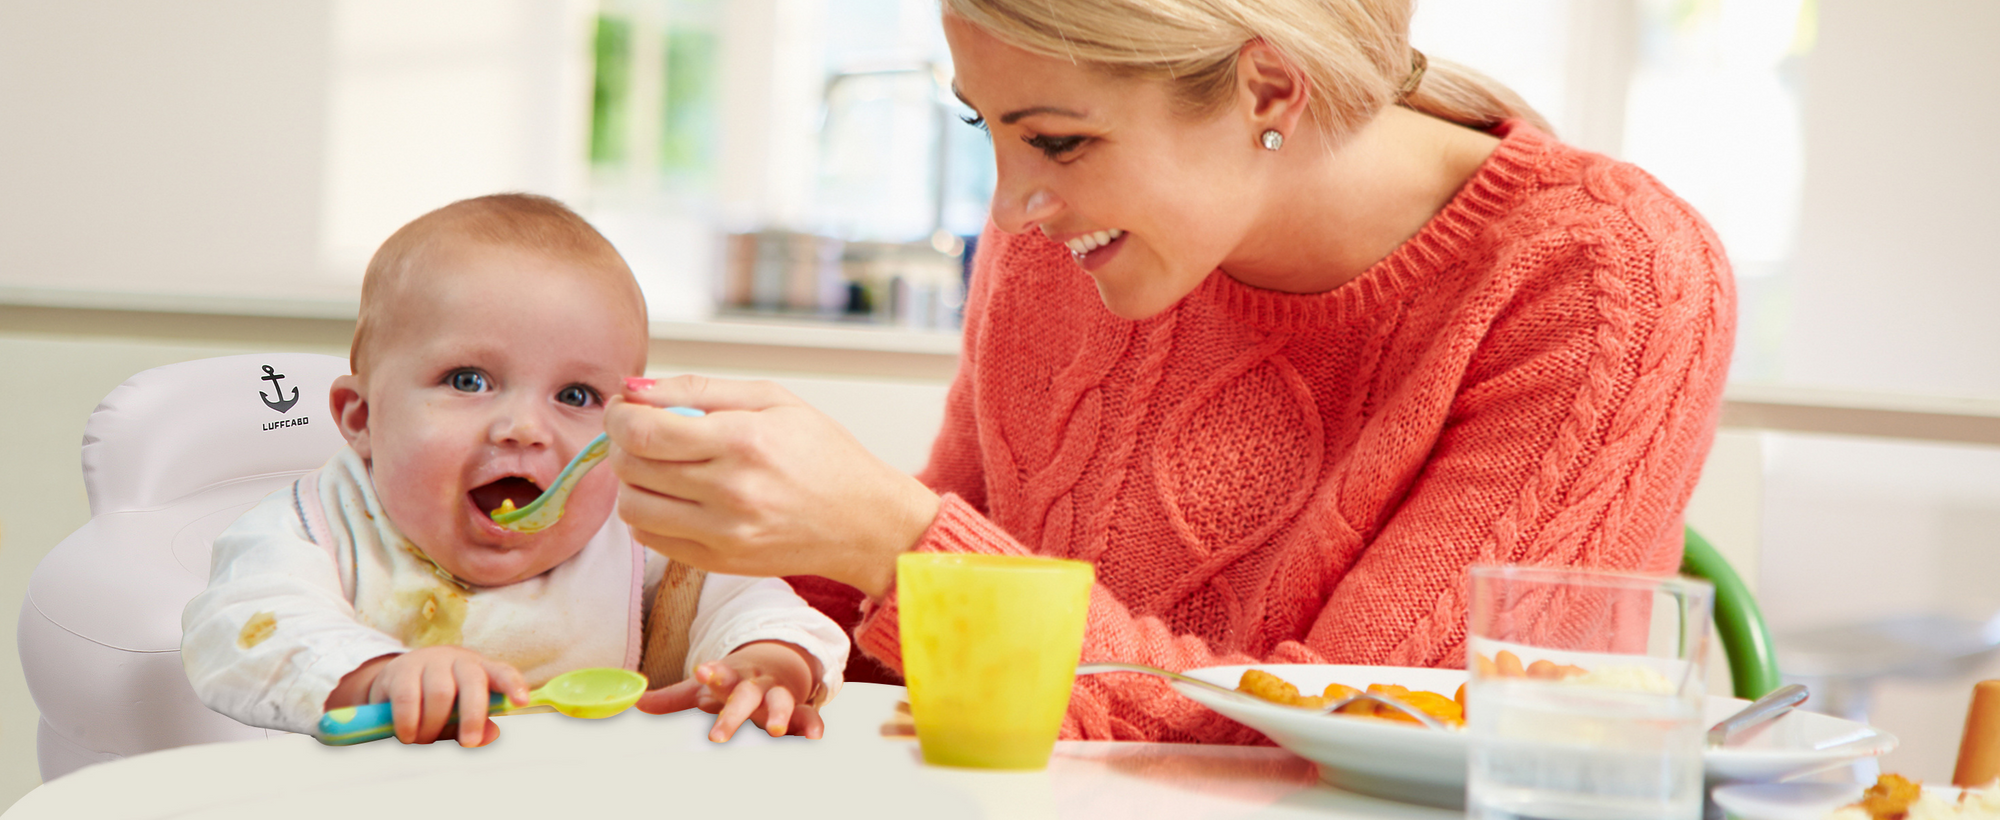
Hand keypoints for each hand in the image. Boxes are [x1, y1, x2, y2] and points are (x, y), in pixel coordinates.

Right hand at [326, 646, 529, 746]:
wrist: (395, 679)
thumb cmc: (437, 700)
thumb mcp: (459, 715)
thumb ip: (477, 725)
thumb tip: (492, 734)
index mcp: (480, 669)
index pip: (502, 672)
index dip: (513, 685)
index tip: (521, 701)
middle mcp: (458, 660)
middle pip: (472, 682)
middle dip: (473, 716)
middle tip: (468, 742)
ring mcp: (429, 661)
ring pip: (440, 693)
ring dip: (433, 725)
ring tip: (424, 739)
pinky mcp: (401, 669)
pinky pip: (408, 697)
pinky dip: (409, 722)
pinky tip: (407, 735)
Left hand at [604, 375, 939, 596]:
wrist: (864, 521)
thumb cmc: (824, 454)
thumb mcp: (773, 399)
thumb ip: (699, 388)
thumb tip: (635, 387)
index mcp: (743, 441)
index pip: (643, 430)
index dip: (618, 414)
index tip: (623, 407)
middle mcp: (730, 492)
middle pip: (630, 467)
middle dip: (621, 442)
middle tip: (640, 431)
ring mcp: (723, 534)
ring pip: (633, 507)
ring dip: (631, 481)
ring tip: (657, 466)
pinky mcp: (719, 562)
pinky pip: (650, 539)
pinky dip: (647, 513)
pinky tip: (672, 496)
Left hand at [634, 641, 823, 741]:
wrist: (777, 666)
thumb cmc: (733, 683)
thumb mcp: (705, 688)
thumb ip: (672, 699)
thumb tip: (635, 703)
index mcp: (731, 678)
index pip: (719, 674)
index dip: (712, 673)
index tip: (702, 671)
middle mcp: (755, 685)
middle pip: (745, 696)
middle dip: (733, 714)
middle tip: (717, 736)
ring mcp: (778, 695)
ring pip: (782, 701)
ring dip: (780, 713)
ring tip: (776, 730)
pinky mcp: (798, 709)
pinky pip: (808, 715)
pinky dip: (812, 725)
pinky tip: (814, 737)